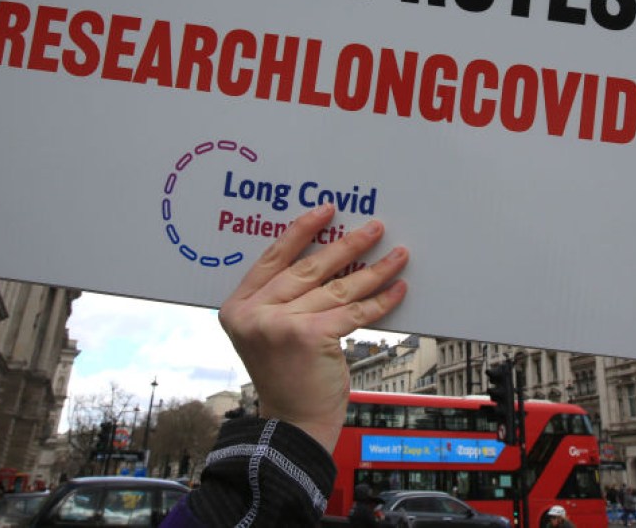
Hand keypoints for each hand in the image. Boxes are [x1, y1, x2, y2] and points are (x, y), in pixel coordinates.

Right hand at [221, 203, 408, 450]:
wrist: (293, 425)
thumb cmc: (287, 377)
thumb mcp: (269, 333)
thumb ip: (282, 300)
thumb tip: (327, 259)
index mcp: (237, 306)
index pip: (273, 257)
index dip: (302, 230)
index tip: (326, 210)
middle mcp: (254, 313)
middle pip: (309, 267)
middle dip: (348, 245)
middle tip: (375, 228)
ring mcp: (279, 324)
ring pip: (337, 287)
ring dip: (373, 269)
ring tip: (398, 254)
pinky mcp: (309, 336)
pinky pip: (353, 311)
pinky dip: (380, 299)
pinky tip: (398, 288)